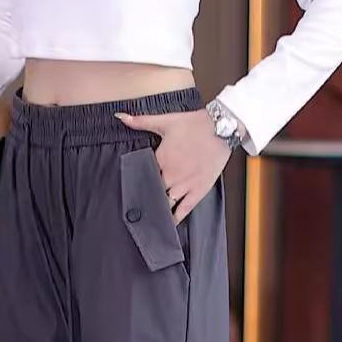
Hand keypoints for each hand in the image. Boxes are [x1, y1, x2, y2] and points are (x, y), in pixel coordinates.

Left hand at [113, 108, 235, 224]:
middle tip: (135, 209)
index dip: (135, 184)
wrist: (221, 128)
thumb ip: (140, 121)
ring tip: (148, 220)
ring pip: (166, 204)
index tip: (127, 192)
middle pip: (152, 193)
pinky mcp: (199, 190)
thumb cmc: (195, 124)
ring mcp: (186, 185)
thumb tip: (120, 117)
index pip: (142, 176)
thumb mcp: (165, 121)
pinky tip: (168, 224)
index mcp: (161, 159)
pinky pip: (185, 210)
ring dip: (157, 211)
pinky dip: (175, 218)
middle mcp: (172, 175)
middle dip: (144, 200)